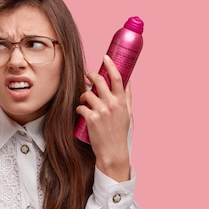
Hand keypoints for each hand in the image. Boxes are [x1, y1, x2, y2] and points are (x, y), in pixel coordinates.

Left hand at [76, 56, 131, 180]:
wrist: (113, 151)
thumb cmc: (119, 132)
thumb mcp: (127, 113)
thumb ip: (127, 97)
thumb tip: (128, 81)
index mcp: (122, 101)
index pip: (117, 78)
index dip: (110, 65)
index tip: (105, 57)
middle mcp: (112, 104)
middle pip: (99, 81)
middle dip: (91, 76)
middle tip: (87, 76)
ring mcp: (101, 111)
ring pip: (87, 93)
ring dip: (83, 95)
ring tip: (84, 101)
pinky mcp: (90, 119)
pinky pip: (80, 107)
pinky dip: (79, 108)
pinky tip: (81, 112)